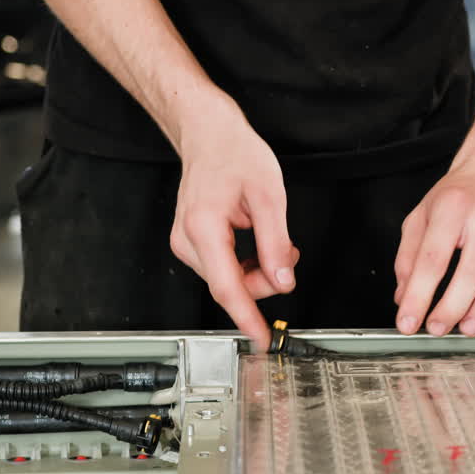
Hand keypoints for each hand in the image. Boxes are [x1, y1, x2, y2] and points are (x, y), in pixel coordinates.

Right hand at [169, 95, 296, 349]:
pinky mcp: (191, 244)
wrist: (208, 134)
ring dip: (257, 272)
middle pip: (231, 286)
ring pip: (228, 280)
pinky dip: (247, 265)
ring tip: (275, 243)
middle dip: (265, 281)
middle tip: (288, 256)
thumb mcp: (269, 196)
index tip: (262, 339)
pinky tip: (259, 246)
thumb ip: (276, 243)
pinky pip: (223, 269)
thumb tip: (283, 280)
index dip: (247, 317)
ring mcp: (185, 243)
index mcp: (203, 228)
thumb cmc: (234, 154)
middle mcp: (187, 240)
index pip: (227, 287)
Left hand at [394, 156, 474, 337]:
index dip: (419, 295)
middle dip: (452, 308)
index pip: (433, 260)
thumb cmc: (457, 197)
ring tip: (465, 329)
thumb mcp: (420, 217)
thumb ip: (408, 258)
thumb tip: (404, 297)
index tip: (408, 320)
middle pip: (472, 273)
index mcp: (453, 207)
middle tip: (436, 329)